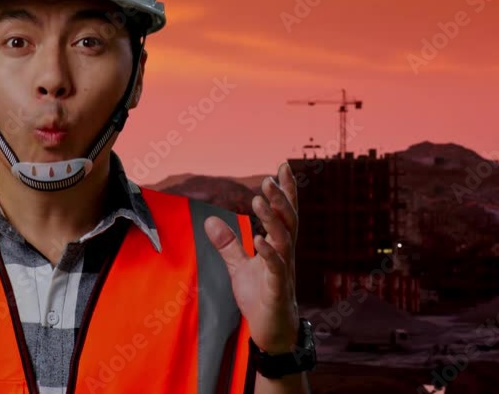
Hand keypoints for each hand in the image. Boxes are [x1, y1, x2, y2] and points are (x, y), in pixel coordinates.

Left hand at [204, 162, 299, 353]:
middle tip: (268, 179)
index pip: (285, 214)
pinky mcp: (277, 290)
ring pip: (284, 240)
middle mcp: (285, 255)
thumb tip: (210, 220)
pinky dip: (268, 252)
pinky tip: (258, 239)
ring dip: (272, 220)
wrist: (272, 333)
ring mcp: (283, 272)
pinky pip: (276, 268)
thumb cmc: (261, 298)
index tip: (283, 166)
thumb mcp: (239, 267)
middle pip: (288, 221)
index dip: (286, 191)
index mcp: (279, 247)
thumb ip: (228, 244)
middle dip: (281, 199)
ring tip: (259, 200)